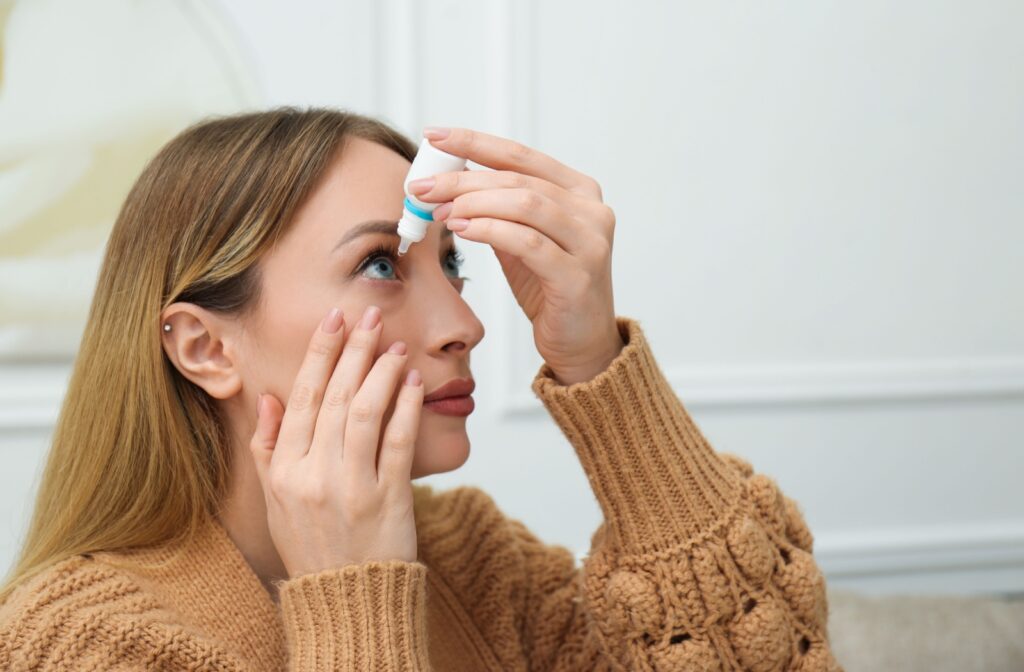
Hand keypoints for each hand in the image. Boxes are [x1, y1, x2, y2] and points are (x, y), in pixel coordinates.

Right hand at [249, 305, 423, 577]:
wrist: (348, 600)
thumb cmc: (313, 546)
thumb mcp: (274, 502)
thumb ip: (266, 448)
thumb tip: (269, 398)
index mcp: (283, 471)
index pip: (300, 398)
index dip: (319, 354)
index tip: (334, 321)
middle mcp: (312, 475)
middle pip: (333, 397)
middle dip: (353, 350)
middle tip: (370, 314)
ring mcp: (351, 487)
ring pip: (363, 413)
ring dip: (381, 371)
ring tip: (396, 343)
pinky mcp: (388, 499)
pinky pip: (398, 443)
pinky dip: (407, 408)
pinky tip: (415, 383)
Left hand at [410, 127, 623, 384]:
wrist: (582, 343)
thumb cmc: (550, 289)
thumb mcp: (522, 241)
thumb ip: (498, 210)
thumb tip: (448, 183)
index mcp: (579, 191)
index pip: (520, 156)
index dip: (474, 142)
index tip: (433, 136)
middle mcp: (591, 211)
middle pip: (518, 180)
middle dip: (463, 180)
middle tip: (423, 186)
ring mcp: (590, 242)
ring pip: (524, 205)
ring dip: (473, 204)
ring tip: (439, 211)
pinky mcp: (578, 276)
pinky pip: (527, 243)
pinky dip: (490, 231)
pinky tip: (462, 230)